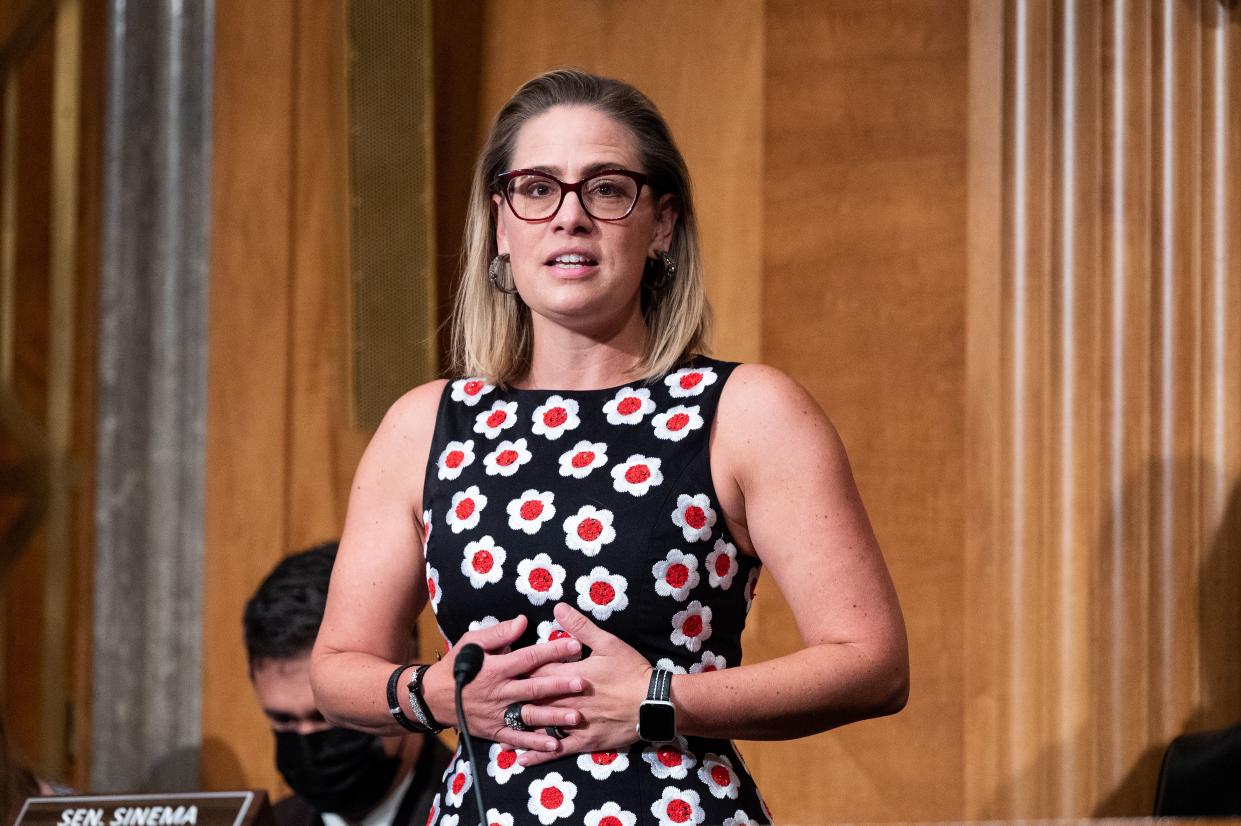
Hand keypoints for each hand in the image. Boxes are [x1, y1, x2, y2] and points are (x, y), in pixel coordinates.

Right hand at [422, 615, 585, 752]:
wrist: (434, 697)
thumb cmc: (457, 665)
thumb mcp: (472, 642)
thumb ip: (499, 633)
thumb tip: (523, 621)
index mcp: (496, 668)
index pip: (529, 658)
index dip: (552, 651)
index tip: (575, 645)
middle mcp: (499, 692)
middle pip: (534, 688)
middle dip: (559, 686)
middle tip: (582, 683)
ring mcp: (498, 714)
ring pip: (530, 715)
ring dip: (554, 716)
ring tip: (576, 716)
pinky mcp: (495, 731)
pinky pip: (517, 738)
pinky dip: (535, 742)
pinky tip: (555, 743)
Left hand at [507, 602, 652, 766]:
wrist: (654, 703)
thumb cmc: (631, 671)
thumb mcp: (607, 643)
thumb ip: (579, 627)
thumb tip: (557, 608)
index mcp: (569, 674)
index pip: (535, 670)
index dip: (517, 669)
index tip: (500, 668)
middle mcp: (566, 700)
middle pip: (532, 699)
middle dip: (512, 698)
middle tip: (490, 699)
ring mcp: (573, 723)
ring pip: (540, 726)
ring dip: (518, 729)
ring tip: (496, 732)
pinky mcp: (584, 742)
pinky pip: (556, 750)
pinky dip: (537, 754)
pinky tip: (520, 759)